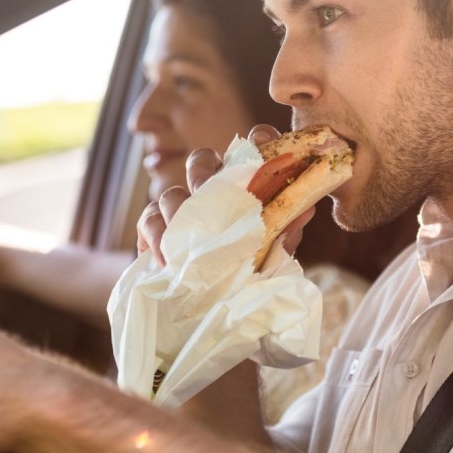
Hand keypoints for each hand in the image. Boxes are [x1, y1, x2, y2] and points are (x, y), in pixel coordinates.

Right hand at [135, 126, 314, 265]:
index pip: (251, 151)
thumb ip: (284, 234)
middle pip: (201, 161)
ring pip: (172, 191)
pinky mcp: (154, 229)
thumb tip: (304, 210)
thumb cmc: (248, 276)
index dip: (257, 141)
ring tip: (186, 237)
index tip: (261, 144)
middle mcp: (210, 191)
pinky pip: (149, 219)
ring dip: (178, 209)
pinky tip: (167, 258)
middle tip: (207, 189)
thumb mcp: (272, 256)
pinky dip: (156, 235)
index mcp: (243, 188)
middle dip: (203, 172)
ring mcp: (180, 209)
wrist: (214, 312)